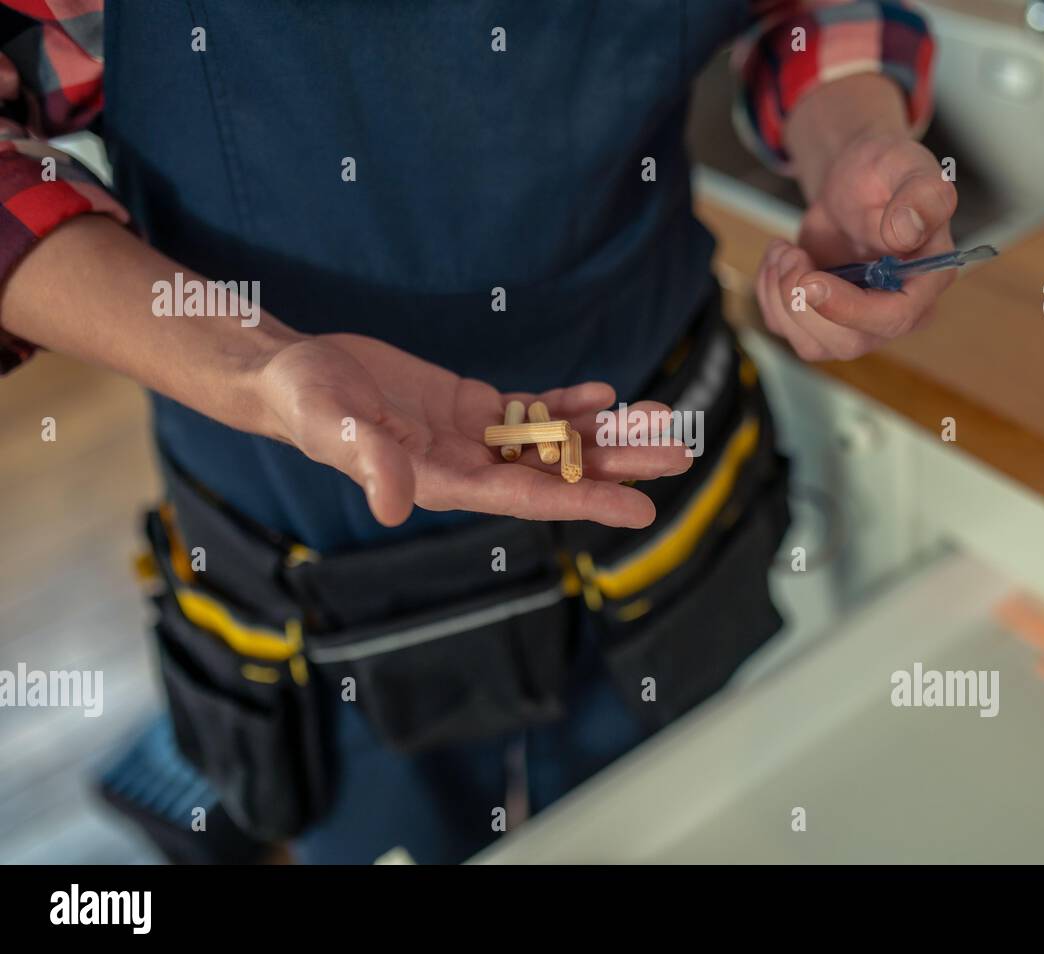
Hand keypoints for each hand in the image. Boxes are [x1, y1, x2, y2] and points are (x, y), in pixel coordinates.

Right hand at [256, 333, 689, 528]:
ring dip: (607, 434)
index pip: (530, 499)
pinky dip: (567, 404)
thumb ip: (369, 463)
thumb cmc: (307, 403)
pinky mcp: (470, 408)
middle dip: (620, 463)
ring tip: (663, 421)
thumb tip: (394, 506)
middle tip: (681, 451)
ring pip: (554, 441)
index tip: (642, 511)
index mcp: (446, 482)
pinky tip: (605, 396)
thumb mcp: (334, 427)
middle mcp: (470, 466)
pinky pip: (531, 411)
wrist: (294, 375)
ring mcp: (473, 438)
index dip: (587, 503)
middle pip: (559, 470)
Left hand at [756, 132, 957, 361]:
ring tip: (785, 250)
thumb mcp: (906, 164)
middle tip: (790, 255)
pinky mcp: (824, 322)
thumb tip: (907, 231)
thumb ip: (921, 195)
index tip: (811, 282)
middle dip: (804, 302)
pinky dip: (769, 293)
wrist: (850, 181)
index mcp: (927, 278)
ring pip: (812, 344)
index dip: (850, 310)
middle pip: (848, 342)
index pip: (895, 317)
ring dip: (781, 296)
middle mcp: (896, 310)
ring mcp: (859, 322)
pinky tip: (782, 259)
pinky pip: (786, 329)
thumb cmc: (883, 171)